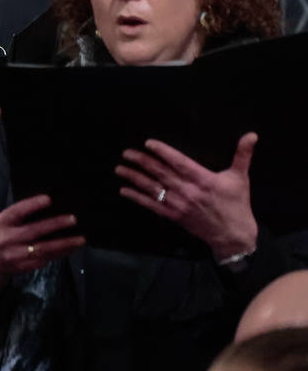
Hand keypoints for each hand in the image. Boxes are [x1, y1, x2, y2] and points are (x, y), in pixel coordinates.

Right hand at [0, 195, 83, 297]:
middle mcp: (7, 239)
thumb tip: (51, 209)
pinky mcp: (24, 267)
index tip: (48, 199)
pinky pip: (46, 259)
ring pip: (43, 249)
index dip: (32, 205)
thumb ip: (21, 217)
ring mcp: (15, 255)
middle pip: (33, 231)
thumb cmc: (1, 236)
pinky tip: (71, 249)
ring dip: (64, 244)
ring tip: (80, 239)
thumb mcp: (4, 223)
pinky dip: (60, 254)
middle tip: (72, 219)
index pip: (17, 211)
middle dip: (55, 225)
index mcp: (2, 223)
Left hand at [115, 133, 258, 261]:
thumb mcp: (241, 177)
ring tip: (119, 168)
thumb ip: (242, 155)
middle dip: (141, 162)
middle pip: (160, 173)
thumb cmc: (237, 204)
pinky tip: (124, 191)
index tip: (147, 143)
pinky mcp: (174, 216)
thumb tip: (252, 134)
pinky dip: (137, 198)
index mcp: (203, 179)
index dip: (163, 152)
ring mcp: (179, 204)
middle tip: (126, 152)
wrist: (234, 235)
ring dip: (134, 178)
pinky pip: (152, 206)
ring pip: (153, 188)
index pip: (179, 162)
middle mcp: (188, 191)